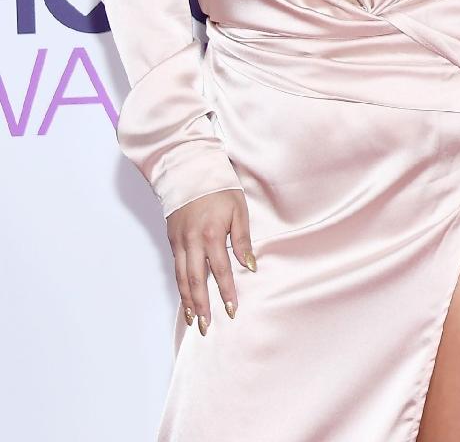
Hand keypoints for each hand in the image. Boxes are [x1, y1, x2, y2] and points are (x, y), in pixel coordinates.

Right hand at [165, 189, 253, 334]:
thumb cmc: (220, 189)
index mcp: (211, 234)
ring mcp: (178, 241)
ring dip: (186, 300)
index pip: (219, 270)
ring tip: (192, 319)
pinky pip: (175, 268)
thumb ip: (243, 239)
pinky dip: (179, 285)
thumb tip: (249, 265)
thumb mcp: (239, 210)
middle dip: (201, 305)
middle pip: (195, 280)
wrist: (189, 171)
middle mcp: (191, 241)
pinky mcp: (171, 239)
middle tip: (205, 325)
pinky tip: (184, 297)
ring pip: (181, 277)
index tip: (231, 309)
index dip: (226, 291)